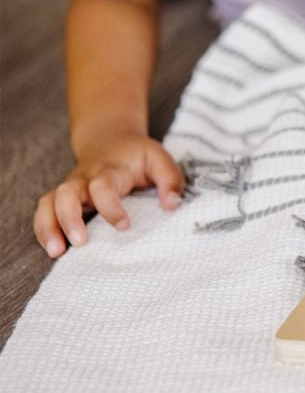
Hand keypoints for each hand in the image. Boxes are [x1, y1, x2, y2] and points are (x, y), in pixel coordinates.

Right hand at [34, 134, 183, 257]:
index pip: (103, 186)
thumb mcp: (159, 159)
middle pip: (66, 193)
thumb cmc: (137, 156)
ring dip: (49, 227)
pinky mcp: (62, 198)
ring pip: (49, 202)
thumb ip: (170, 179)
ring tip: (57, 252)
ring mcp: (71, 188)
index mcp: (110, 169)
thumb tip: (171, 205)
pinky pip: (44, 211)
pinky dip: (43, 229)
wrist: (110, 140)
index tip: (124, 226)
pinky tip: (54, 248)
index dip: (110, 207)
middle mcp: (85, 178)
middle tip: (81, 242)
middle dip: (70, 218)